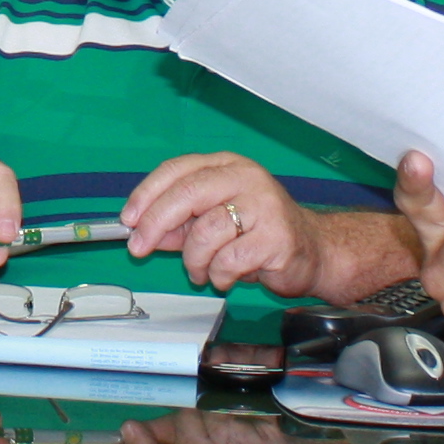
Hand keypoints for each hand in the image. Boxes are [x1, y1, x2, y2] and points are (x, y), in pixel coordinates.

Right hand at [112, 408, 295, 443]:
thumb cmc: (238, 420)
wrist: (289, 406)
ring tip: (200, 406)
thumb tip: (128, 438)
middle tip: (130, 428)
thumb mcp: (196, 433)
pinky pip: (221, 436)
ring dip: (190, 424)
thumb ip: (164, 439)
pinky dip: (213, 414)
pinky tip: (221, 407)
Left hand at [121, 153, 313, 293]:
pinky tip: (225, 277)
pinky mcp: (275, 236)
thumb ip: (178, 225)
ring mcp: (263, 205)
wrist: (315, 251)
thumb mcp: (212, 223)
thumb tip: (140, 231)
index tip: (128, 219)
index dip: (147, 193)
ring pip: (205, 232)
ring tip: (201, 271)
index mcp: (226, 166)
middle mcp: (245, 178)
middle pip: (187, 193)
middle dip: (156, 223)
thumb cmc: (259, 233)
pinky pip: (228, 260)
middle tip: (139, 248)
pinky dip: (218, 275)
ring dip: (194, 261)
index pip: (177, 169)